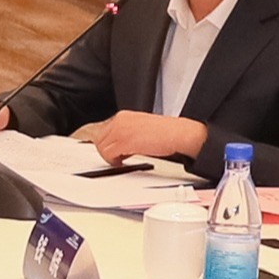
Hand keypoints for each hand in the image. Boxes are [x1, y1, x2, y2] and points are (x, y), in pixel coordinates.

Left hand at [83, 111, 204, 165]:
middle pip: (98, 140)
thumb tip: (117, 146)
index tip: (110, 152)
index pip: (100, 131)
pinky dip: (114, 162)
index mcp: (123, 116)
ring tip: (123, 159)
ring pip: (101, 148)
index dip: (104, 144)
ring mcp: (121, 130)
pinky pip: (108, 155)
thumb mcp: (141, 129)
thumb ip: (127, 133)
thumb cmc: (166, 134)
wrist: (179, 135)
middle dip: (106, 151)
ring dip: (110, 157)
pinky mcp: (124, 141)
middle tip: (118, 158)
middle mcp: (119, 120)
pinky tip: (124, 162)